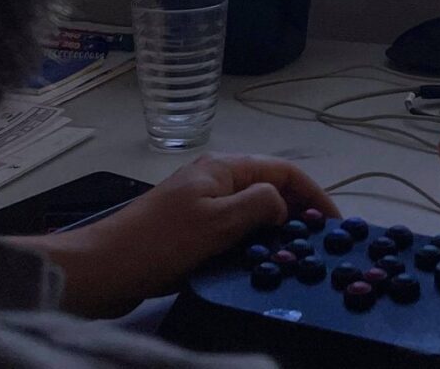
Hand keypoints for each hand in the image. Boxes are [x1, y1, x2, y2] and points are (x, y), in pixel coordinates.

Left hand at [11, 154, 337, 318]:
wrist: (102, 269)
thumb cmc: (160, 241)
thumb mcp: (217, 221)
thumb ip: (258, 205)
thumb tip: (282, 204)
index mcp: (225, 168)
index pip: (284, 171)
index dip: (315, 194)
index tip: (337, 226)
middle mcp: (216, 182)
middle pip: (271, 191)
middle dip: (299, 215)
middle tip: (321, 249)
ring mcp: (202, 208)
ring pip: (254, 216)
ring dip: (277, 235)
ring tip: (298, 262)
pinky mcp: (191, 235)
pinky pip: (234, 236)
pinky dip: (253, 249)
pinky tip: (260, 270)